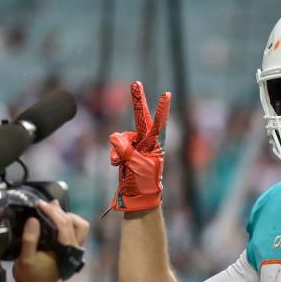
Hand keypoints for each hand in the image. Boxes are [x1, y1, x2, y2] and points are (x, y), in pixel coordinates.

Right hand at [13, 200, 89, 281]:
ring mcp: (74, 250)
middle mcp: (75, 250)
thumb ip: (30, 239)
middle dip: (61, 212)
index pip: (64, 225)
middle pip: (78, 223)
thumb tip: (33, 219)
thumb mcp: (25, 259)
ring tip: (49, 211)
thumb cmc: (29, 276)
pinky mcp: (70, 249)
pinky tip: (52, 218)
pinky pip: (74, 231)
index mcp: (66, 251)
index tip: (38, 204)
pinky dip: (65, 222)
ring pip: (80, 226)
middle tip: (44, 206)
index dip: (52, 212)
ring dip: (67, 216)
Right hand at [105, 81, 170, 213]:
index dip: (161, 109)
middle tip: (136, 83)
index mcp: (156, 145)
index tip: (167, 94)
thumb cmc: (144, 183)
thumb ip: (126, 150)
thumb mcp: (137, 166)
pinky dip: (114, 156)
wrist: (138, 198)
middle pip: (140, 118)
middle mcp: (146, 142)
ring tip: (120, 164)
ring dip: (117, 150)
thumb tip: (113, 137)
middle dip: (137, 101)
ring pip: (120, 138)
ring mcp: (135, 147)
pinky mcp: (125, 153)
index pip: (159, 123)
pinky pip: (115, 147)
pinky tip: (117, 166)